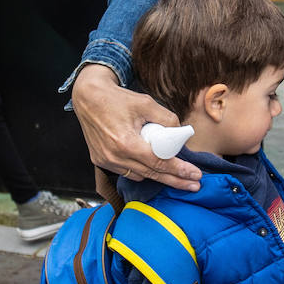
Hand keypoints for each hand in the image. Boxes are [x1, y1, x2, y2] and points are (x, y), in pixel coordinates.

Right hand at [71, 64, 201, 190]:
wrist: (88, 97)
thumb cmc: (117, 99)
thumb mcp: (146, 103)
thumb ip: (167, 119)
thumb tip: (180, 134)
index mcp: (126, 143)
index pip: (159, 163)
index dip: (180, 170)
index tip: (196, 175)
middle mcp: (115, 156)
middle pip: (152, 174)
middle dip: (176, 181)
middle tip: (194, 186)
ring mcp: (106, 161)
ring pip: (139, 175)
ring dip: (158, 176)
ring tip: (176, 175)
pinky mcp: (100, 160)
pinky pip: (126, 172)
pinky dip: (141, 170)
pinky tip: (152, 167)